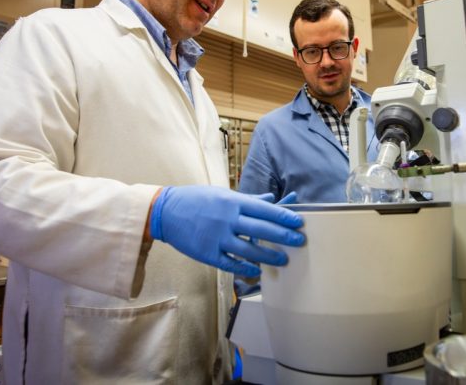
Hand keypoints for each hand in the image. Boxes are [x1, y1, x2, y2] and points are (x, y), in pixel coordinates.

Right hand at [150, 186, 303, 276]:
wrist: (166, 211)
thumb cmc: (197, 199)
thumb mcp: (223, 194)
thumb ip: (249, 200)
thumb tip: (272, 198)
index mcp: (233, 202)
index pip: (264, 209)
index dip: (283, 216)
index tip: (299, 222)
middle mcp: (227, 219)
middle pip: (261, 229)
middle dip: (283, 236)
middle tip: (300, 241)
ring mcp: (217, 237)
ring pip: (248, 249)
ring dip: (268, 256)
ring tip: (284, 260)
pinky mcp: (207, 253)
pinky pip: (230, 263)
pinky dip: (245, 268)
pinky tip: (257, 270)